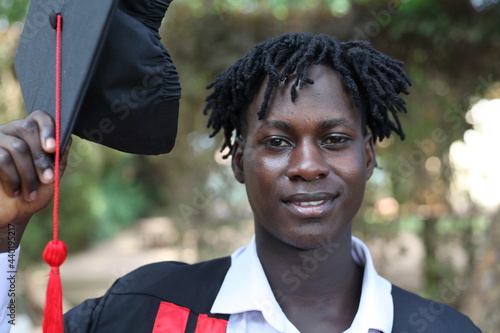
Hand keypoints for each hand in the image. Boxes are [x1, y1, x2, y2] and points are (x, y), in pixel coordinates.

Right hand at [0, 111, 69, 245]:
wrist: (10, 214)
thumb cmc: (34, 194)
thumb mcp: (52, 177)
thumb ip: (59, 157)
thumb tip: (67, 136)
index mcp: (30, 134)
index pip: (39, 117)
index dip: (48, 128)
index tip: (53, 148)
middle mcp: (10, 132)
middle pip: (28, 129)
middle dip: (41, 158)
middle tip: (48, 180)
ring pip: (17, 147)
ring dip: (28, 174)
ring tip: (30, 193)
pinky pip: (2, 158)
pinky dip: (13, 178)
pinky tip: (14, 191)